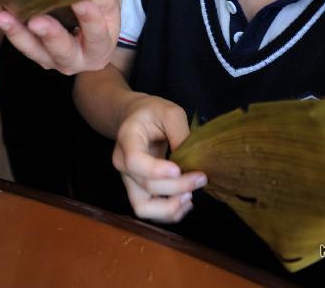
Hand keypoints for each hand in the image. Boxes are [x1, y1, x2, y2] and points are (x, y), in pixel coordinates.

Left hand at [0, 0, 120, 74]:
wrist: (89, 29)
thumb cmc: (102, 11)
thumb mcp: (107, 2)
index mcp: (100, 47)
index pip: (96, 33)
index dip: (89, 17)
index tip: (81, 0)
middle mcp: (77, 59)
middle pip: (63, 50)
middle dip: (50, 34)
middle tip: (36, 21)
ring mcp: (53, 59)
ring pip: (34, 49)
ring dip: (18, 33)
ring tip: (3, 17)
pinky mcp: (35, 52)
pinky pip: (21, 42)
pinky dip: (11, 27)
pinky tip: (0, 12)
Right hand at [113, 96, 206, 222]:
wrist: (135, 118)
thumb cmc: (152, 112)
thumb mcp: (170, 112)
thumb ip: (180, 134)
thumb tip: (192, 162)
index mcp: (127, 138)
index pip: (135, 161)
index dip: (156, 170)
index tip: (178, 170)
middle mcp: (123, 163)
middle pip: (147, 185)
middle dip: (177, 187)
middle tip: (201, 178)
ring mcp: (128, 179)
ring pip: (143, 207)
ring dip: (169, 208)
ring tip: (190, 197)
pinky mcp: (137, 190)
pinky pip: (149, 210)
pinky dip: (167, 212)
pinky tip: (185, 202)